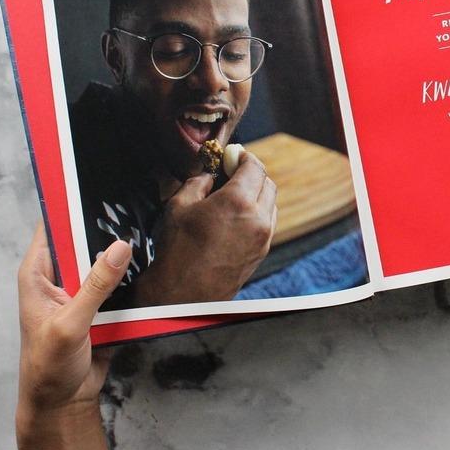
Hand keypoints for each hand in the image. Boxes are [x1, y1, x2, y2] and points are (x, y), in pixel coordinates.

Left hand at [16, 222, 130, 449]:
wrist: (64, 403)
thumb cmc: (49, 366)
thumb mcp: (70, 324)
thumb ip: (96, 285)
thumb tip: (120, 246)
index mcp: (38, 273)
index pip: (53, 225)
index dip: (72, 204)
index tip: (100, 183)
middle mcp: (60, 274)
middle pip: (85, 237)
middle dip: (107, 225)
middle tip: (138, 204)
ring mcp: (82, 287)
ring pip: (106, 257)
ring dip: (124, 250)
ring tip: (150, 226)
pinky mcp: (102, 302)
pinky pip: (120, 279)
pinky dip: (133, 273)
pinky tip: (152, 260)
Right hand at [131, 151, 276, 305]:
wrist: (184, 295)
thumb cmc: (177, 250)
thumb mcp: (179, 205)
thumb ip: (198, 181)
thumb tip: (210, 173)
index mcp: (238, 201)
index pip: (254, 166)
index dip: (244, 156)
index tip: (233, 155)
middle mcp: (257, 217)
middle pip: (267, 182)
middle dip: (252, 173)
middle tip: (233, 171)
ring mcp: (263, 236)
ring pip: (271, 202)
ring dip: (258, 192)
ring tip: (234, 194)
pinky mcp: (262, 251)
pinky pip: (268, 221)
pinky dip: (259, 211)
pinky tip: (239, 214)